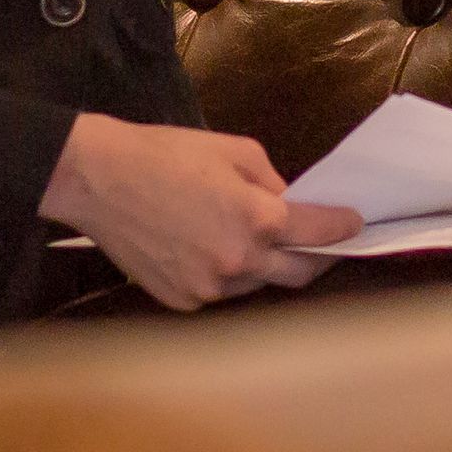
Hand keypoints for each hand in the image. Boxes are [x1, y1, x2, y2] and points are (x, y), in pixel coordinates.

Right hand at [37, 114, 358, 310]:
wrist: (97, 180)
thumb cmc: (164, 155)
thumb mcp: (233, 150)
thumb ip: (271, 181)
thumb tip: (290, 204)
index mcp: (258, 219)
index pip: (319, 233)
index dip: (343, 227)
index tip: (354, 223)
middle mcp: (239, 261)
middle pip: (299, 273)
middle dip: (317, 257)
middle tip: (322, 244)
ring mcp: (210, 288)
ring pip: (257, 284)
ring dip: (265, 264)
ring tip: (249, 239)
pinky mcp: (183, 301)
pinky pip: (220, 292)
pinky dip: (226, 274)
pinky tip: (208, 248)